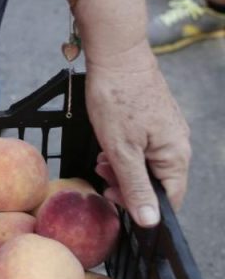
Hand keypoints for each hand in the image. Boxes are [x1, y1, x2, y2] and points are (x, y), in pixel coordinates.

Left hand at [85, 44, 190, 226]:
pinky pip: (142, 149)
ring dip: (122, 170)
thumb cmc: (117, 100)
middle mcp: (178, 145)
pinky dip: (123, 153)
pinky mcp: (154, 121)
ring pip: (146, 165)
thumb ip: (136, 186)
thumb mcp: (121, 150)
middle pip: (157, 183)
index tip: (114, 200)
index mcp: (176, 156)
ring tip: (101, 162)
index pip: (170, 199)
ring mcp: (167, 132)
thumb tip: (150, 221)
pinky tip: (106, 148)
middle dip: (127, 186)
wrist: (116, 56)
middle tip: (102, 179)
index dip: (142, 206)